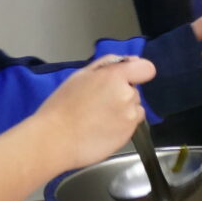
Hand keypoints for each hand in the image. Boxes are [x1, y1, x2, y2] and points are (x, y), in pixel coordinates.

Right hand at [34, 54, 156, 166]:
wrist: (55, 139)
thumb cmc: (62, 106)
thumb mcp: (81, 75)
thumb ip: (108, 64)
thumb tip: (132, 61)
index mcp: (115, 76)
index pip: (146, 68)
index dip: (137, 73)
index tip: (126, 79)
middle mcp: (127, 95)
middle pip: (134, 91)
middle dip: (121, 94)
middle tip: (97, 103)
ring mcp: (130, 116)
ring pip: (134, 109)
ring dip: (123, 111)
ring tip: (98, 119)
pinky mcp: (129, 135)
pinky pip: (131, 125)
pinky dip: (120, 126)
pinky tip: (101, 129)